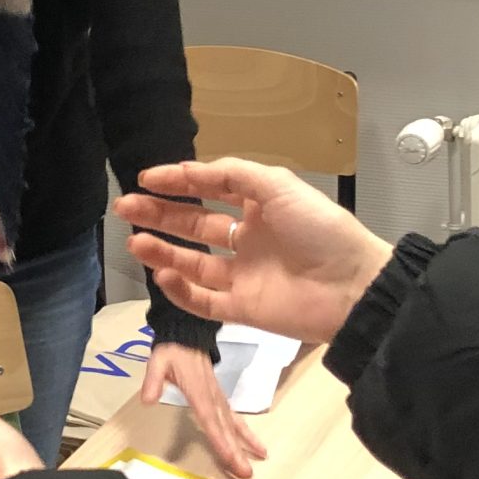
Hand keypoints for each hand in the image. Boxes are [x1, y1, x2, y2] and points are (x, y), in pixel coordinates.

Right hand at [117, 160, 394, 346]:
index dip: (179, 182)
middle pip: (194, 225)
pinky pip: (203, 301)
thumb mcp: (279, 186)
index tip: (147, 178)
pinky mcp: (243, 309)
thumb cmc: (321, 230)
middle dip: (159, 215)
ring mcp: (244, 275)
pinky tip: (163, 273)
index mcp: (260, 206)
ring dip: (163, 251)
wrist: (352, 288)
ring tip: (135, 240)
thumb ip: (234, 174)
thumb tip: (192, 170)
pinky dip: (180, 290)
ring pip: (193, 263)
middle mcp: (248, 239)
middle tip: (126, 206)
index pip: (210, 190)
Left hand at [140, 341, 266, 478]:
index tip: (230, 458)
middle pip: (225, 428)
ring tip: (261, 459)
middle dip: (236, 451)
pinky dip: (245, 432)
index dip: (219, 440)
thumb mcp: (158, 361)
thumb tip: (148, 399)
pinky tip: (254, 445)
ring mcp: (218, 397)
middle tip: (246, 473)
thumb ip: (153, 380)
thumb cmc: (173, 350)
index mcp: (198, 391)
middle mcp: (212, 397)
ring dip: (246, 443)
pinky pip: (234, 418)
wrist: (187, 334)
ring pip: (234, 424)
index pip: (210, 420)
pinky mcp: (220, 397)